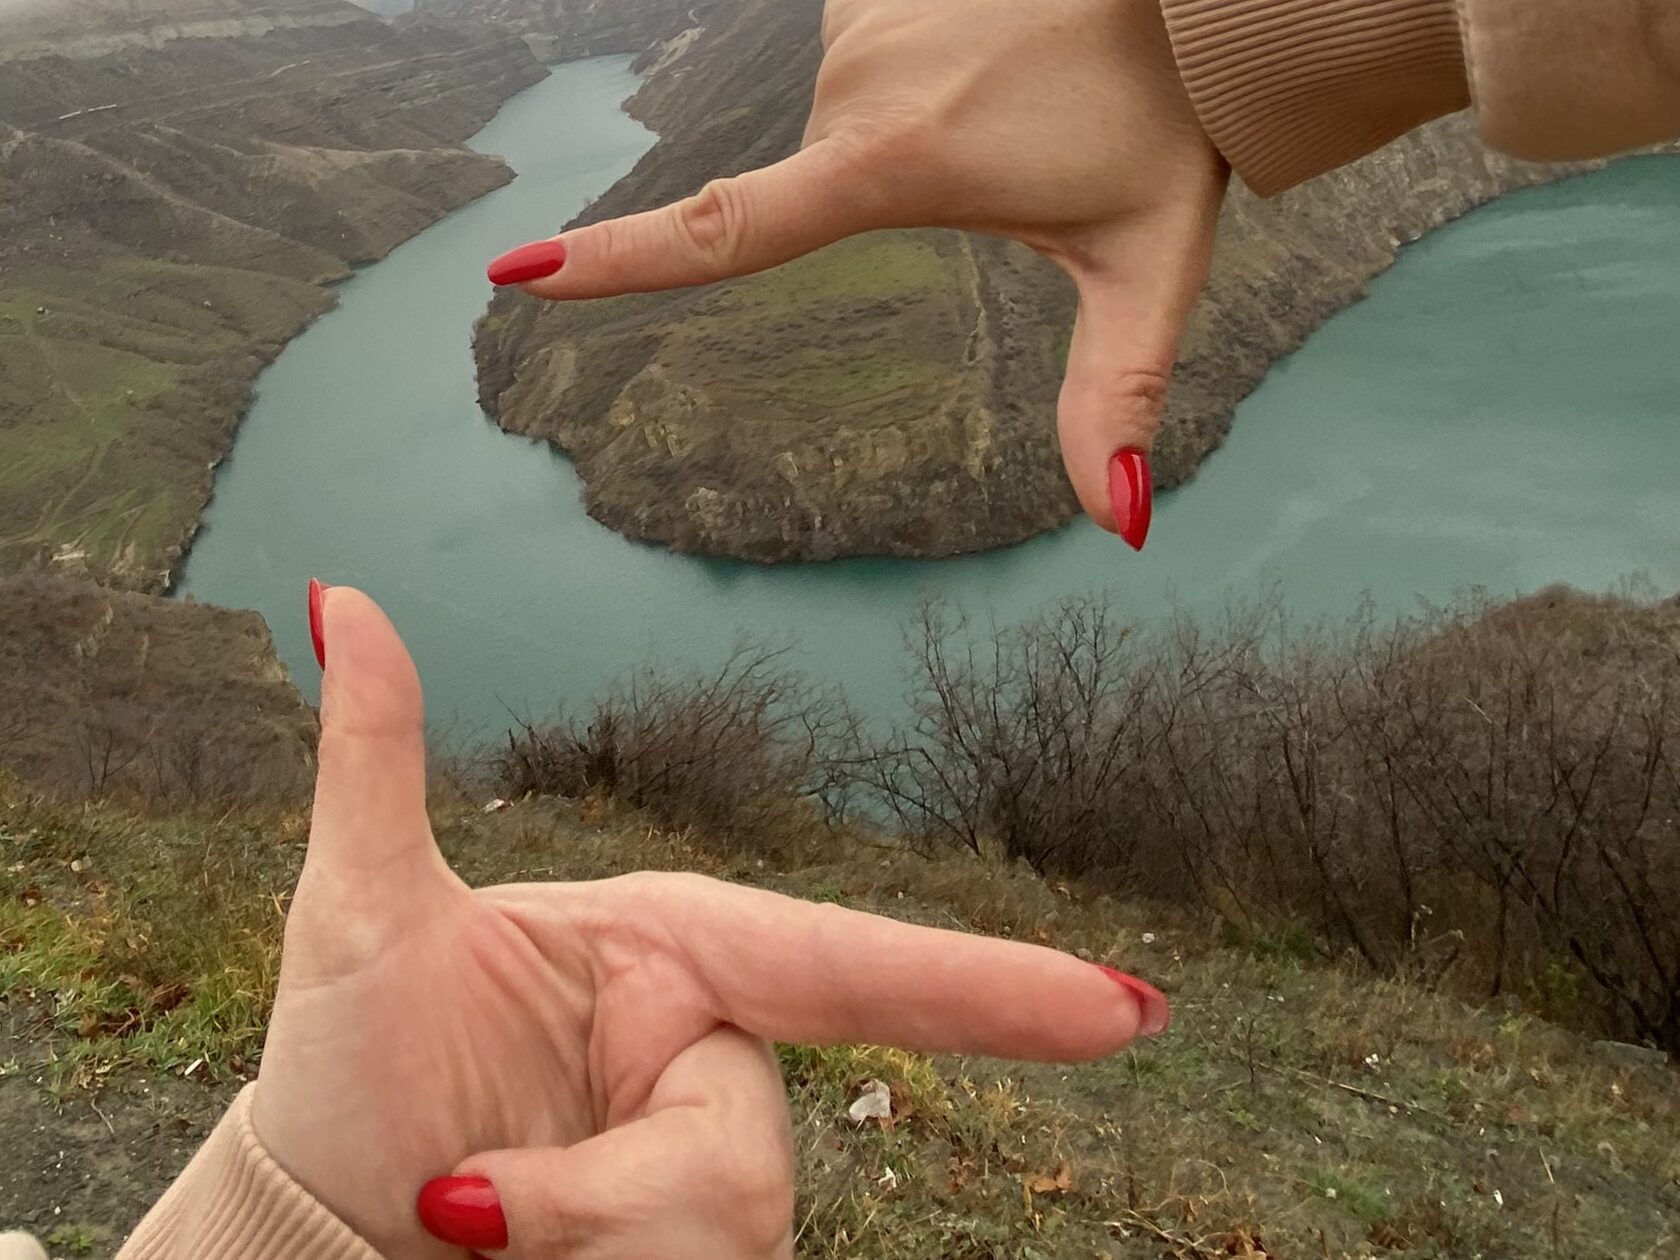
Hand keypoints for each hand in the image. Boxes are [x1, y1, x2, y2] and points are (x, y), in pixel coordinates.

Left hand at [251, 582, 1169, 1257]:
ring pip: (735, 1228)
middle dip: (616, 1202)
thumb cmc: (346, 1064)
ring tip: (463, 1223)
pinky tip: (509, 1254)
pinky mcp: (696, 1239)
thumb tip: (346, 598)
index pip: (848, 962)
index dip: (990, 987)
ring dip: (585, 1243)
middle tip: (460, 1207)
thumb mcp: (356, 912)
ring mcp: (710, 1154)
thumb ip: (374, 758)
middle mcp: (714, 1049)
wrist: (322, 1228)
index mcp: (673, 949)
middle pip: (754, 1154)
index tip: (1129, 1010)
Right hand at [489, 0, 1226, 545]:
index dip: (621, 261)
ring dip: (919, 115)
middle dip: (909, 183)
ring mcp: (856, 16)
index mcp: (899, 163)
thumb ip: (1115, 391)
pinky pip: (864, 51)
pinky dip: (915, 64)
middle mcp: (853, 84)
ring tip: (1023, 75)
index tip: (517, 277)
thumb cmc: (1175, 122)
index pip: (733, 230)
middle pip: (828, 181)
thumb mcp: (1149, 268)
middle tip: (1029, 135)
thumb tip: (1114, 525)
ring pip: (848, 110)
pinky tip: (996, 37)